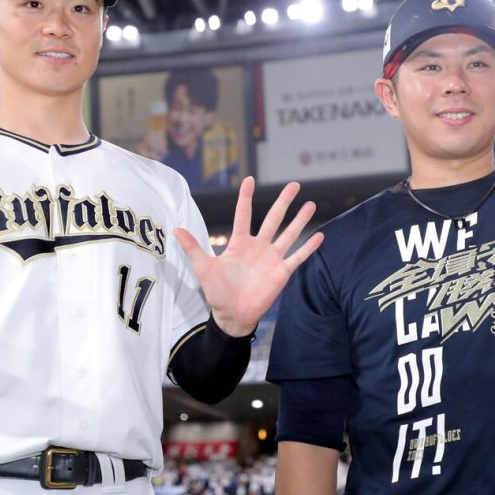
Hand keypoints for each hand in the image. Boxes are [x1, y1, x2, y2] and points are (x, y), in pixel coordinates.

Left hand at [173, 177, 324, 336]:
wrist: (232, 314)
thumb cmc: (218, 292)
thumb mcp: (204, 268)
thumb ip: (193, 248)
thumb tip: (175, 229)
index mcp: (240, 243)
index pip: (244, 214)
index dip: (246, 197)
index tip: (250, 179)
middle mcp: (258, 246)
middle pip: (273, 219)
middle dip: (283, 202)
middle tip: (294, 184)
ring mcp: (272, 258)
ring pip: (288, 234)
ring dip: (300, 220)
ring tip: (310, 204)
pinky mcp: (281, 272)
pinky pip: (297, 257)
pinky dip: (308, 247)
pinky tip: (320, 236)